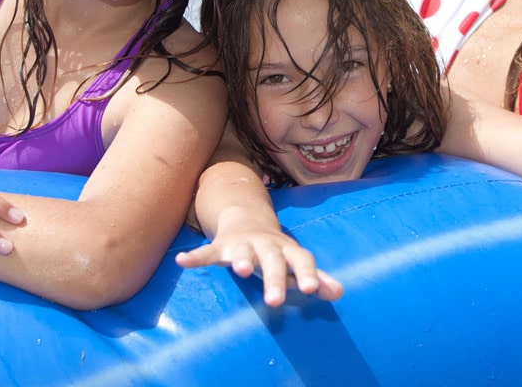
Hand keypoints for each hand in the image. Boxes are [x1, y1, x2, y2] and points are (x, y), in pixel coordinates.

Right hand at [176, 227, 343, 305]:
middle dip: (274, 279)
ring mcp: (243, 244)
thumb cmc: (276, 251)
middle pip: (273, 261)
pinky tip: (182, 261)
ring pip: (242, 252)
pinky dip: (195, 257)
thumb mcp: (295, 262)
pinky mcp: (221, 245)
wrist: (247, 219)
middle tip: (274, 301)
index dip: (308, 274)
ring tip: (240, 269)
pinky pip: (207, 251)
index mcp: (287, 251)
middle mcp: (267, 246)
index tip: (312, 290)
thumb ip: (317, 279)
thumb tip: (339, 292)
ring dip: (241, 259)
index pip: (302, 260)